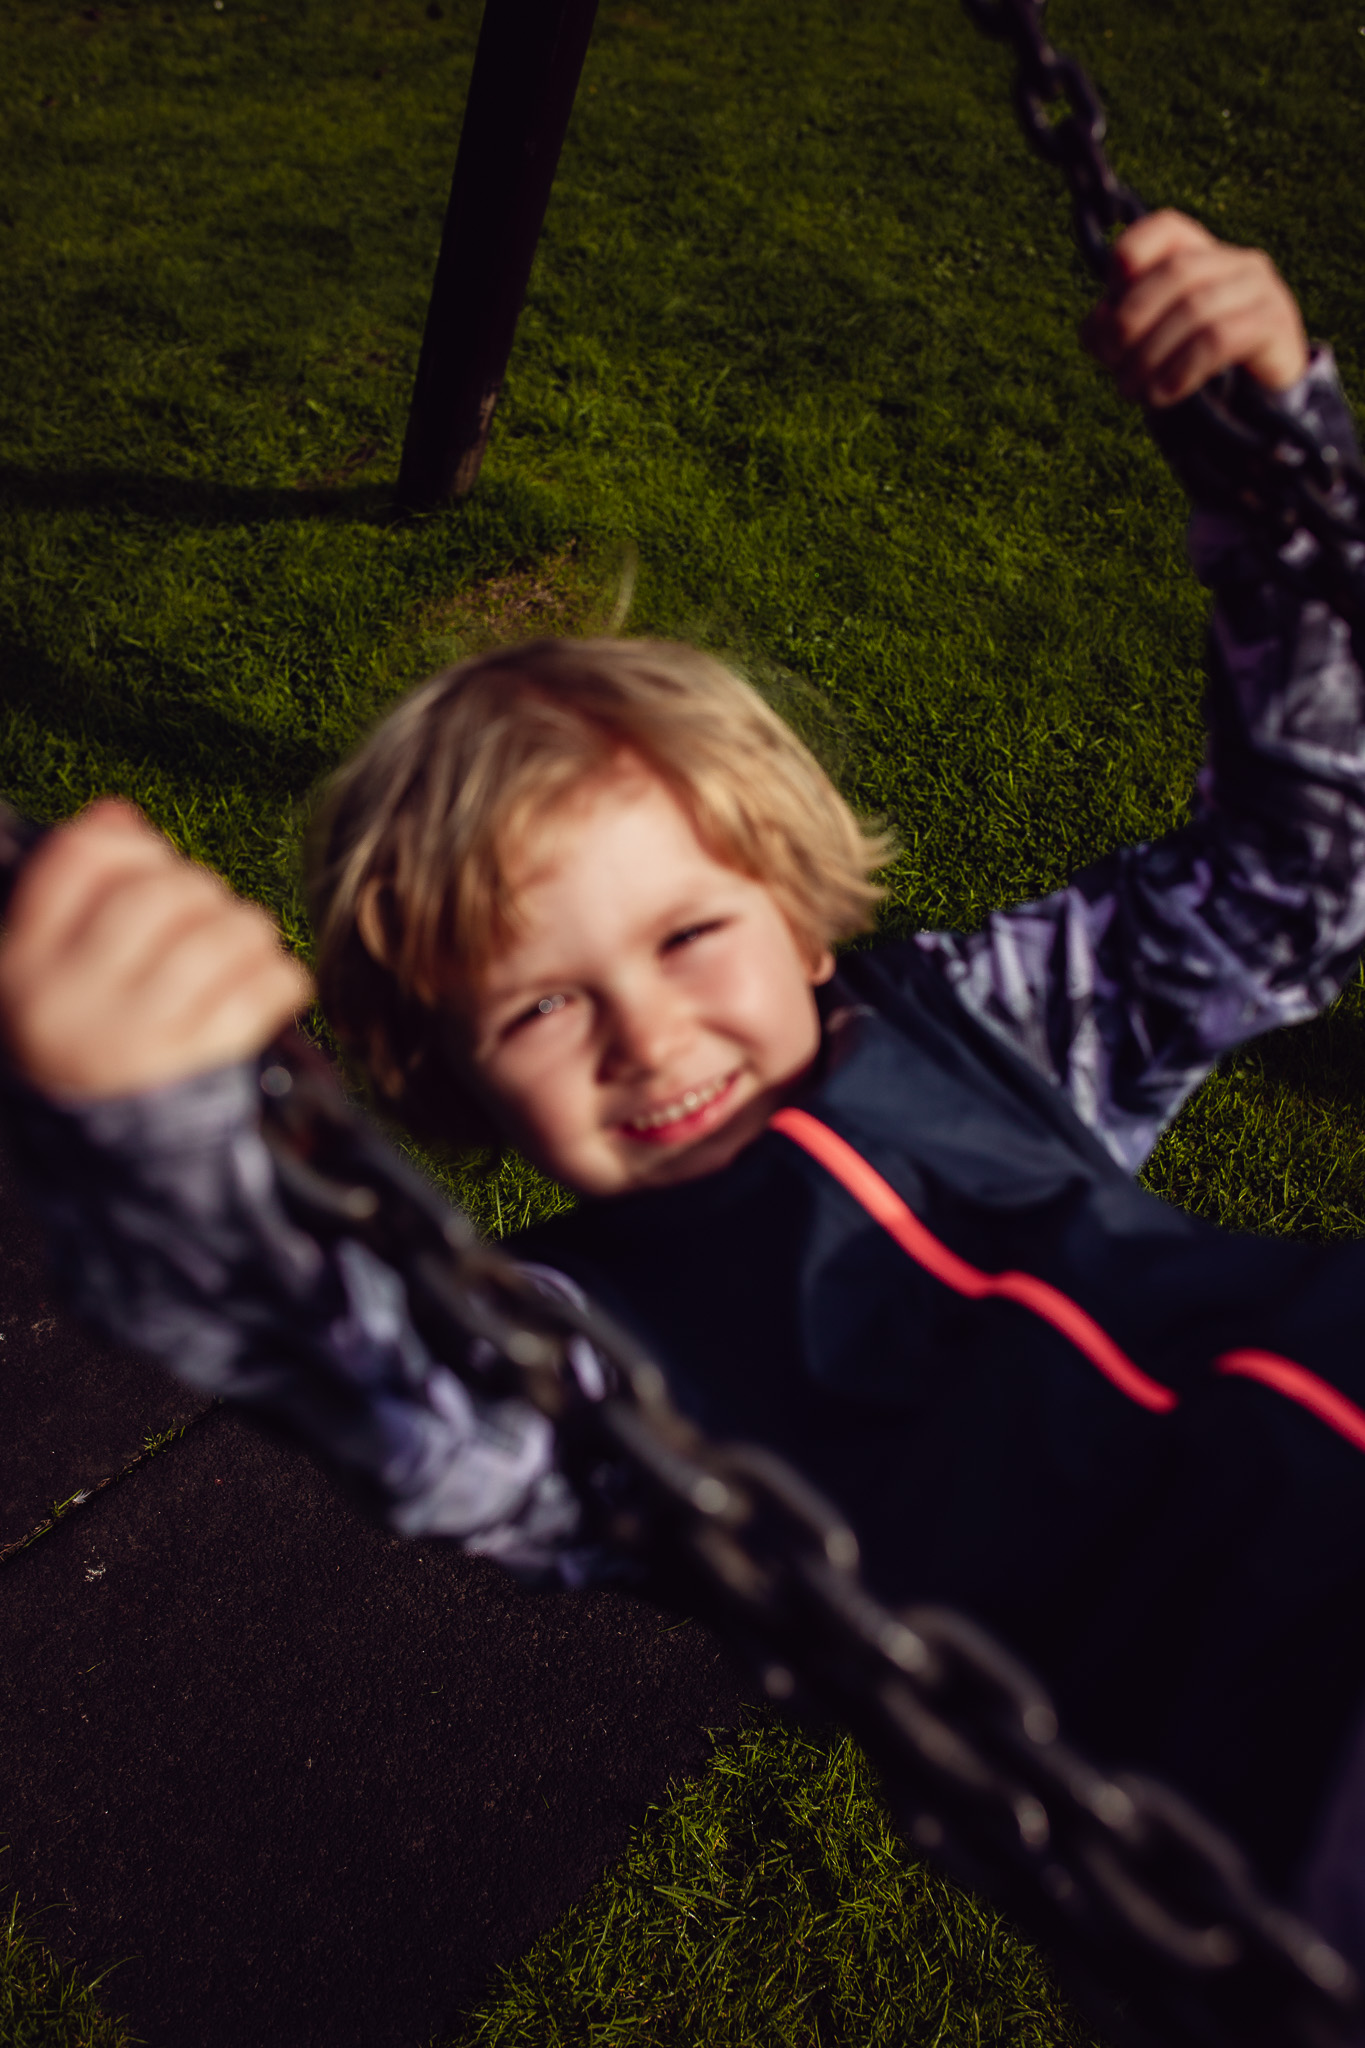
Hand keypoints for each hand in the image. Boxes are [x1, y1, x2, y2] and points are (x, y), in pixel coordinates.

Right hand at [0, 799, 312, 1098]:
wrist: (118, 1163)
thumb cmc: (91, 1042)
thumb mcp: (56, 974)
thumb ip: (78, 895)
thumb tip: (120, 815)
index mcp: (22, 969)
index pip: (80, 858)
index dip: (130, 847)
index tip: (147, 869)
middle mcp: (70, 1003)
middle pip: (162, 892)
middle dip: (199, 891)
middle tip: (204, 917)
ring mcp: (135, 1039)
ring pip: (225, 932)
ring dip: (247, 930)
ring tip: (238, 949)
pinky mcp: (201, 1069)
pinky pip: (267, 986)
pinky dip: (279, 977)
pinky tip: (264, 988)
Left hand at [1081, 209, 1308, 408]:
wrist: (1261, 401)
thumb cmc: (1196, 366)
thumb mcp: (1152, 340)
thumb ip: (1118, 325)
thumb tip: (1098, 325)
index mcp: (1203, 254)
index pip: (1166, 227)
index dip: (1130, 253)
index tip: (1108, 300)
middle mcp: (1236, 262)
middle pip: (1175, 271)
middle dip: (1130, 320)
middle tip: (1112, 363)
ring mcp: (1260, 290)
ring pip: (1194, 308)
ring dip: (1150, 355)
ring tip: (1132, 389)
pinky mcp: (1273, 326)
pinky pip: (1218, 340)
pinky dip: (1180, 370)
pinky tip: (1162, 394)